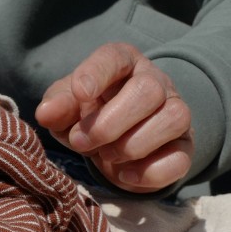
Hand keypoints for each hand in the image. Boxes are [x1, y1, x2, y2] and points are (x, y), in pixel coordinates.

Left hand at [35, 42, 194, 192]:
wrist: (118, 146)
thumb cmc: (90, 117)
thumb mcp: (67, 109)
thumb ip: (57, 106)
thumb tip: (46, 112)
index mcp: (124, 64)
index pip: (115, 58)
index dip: (97, 73)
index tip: (80, 93)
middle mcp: (156, 82)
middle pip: (148, 90)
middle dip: (110, 123)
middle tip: (82, 142)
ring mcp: (175, 113)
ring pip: (173, 118)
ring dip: (132, 145)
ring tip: (106, 156)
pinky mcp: (184, 147)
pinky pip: (179, 158)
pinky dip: (150, 172)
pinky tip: (125, 174)